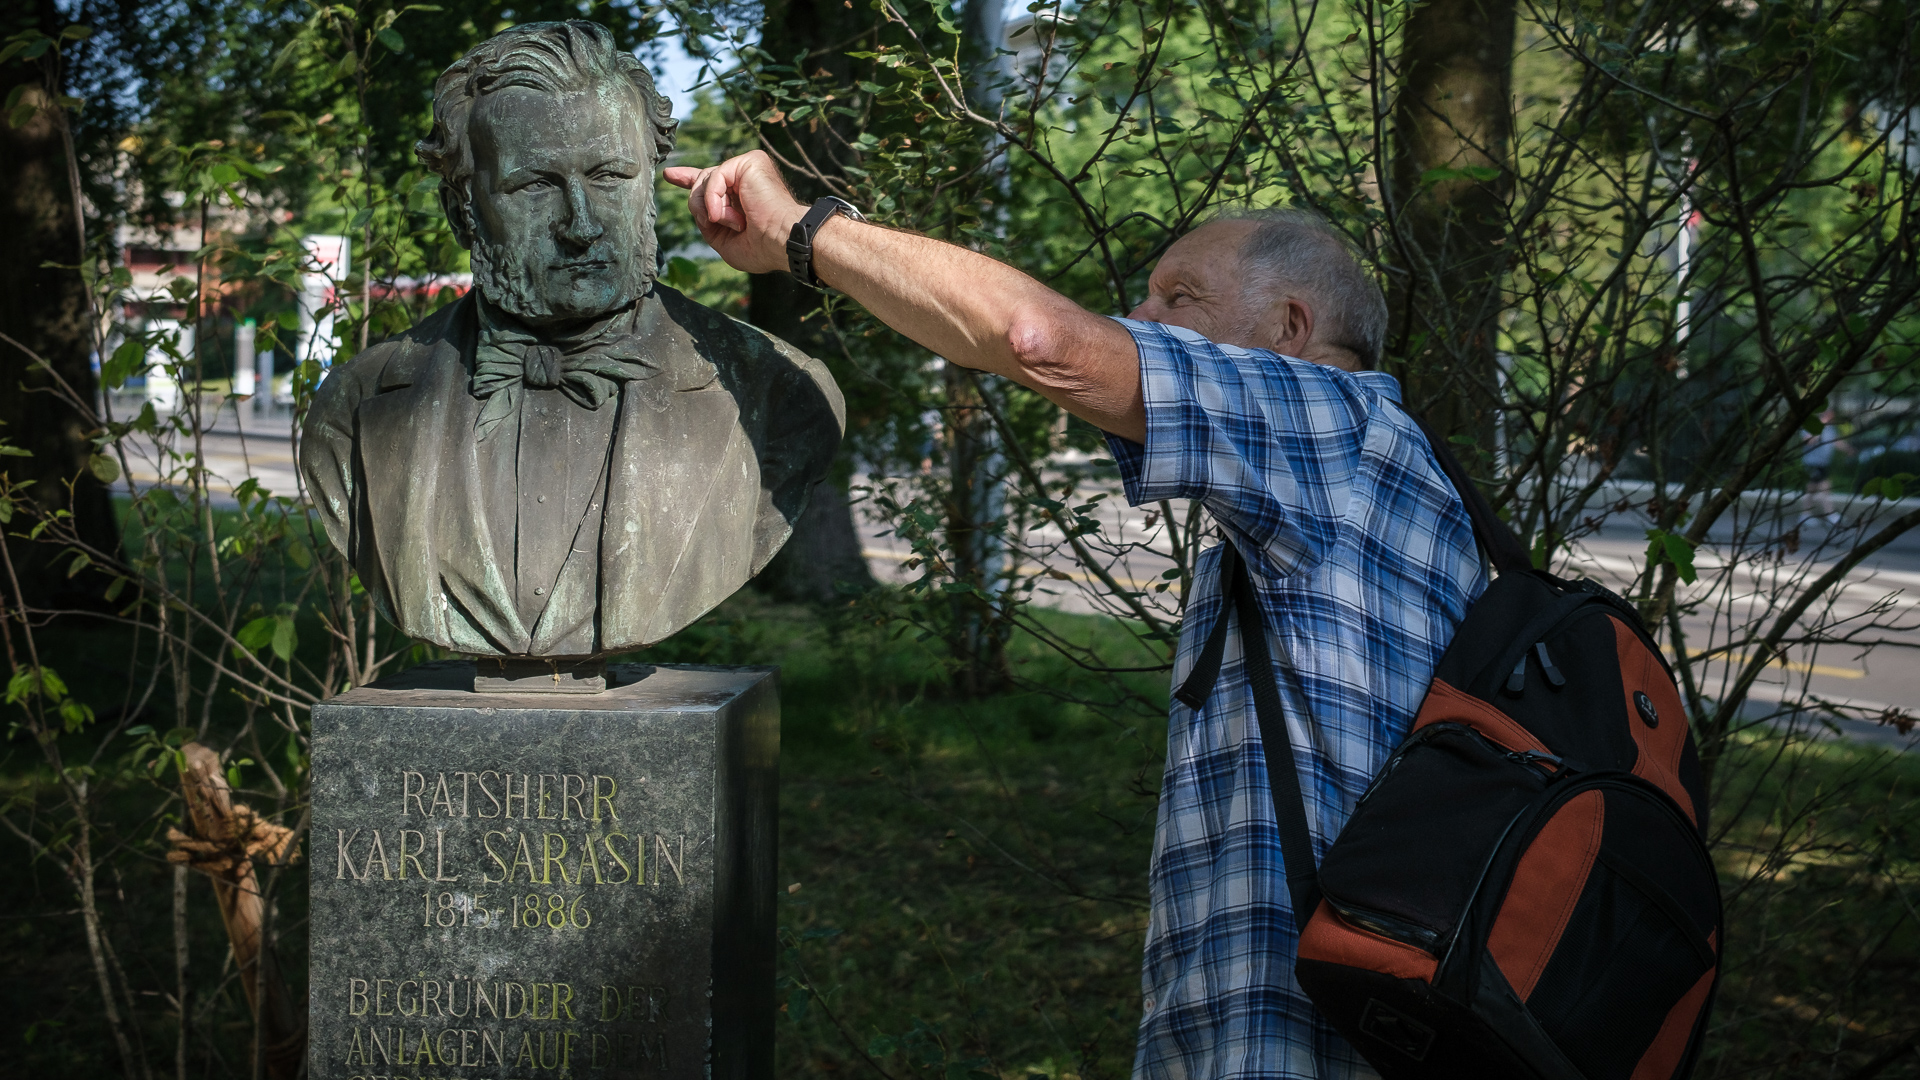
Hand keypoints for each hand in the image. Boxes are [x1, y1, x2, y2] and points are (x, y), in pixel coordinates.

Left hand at [662, 151, 807, 275]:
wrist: (783, 242)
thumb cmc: (763, 248)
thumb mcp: (724, 241)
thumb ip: (707, 222)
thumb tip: (697, 205)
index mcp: (738, 197)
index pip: (709, 182)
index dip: (688, 178)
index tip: (671, 175)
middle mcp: (742, 180)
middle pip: (701, 182)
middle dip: (699, 206)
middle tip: (718, 223)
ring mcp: (747, 169)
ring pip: (704, 179)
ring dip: (709, 208)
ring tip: (734, 224)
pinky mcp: (750, 162)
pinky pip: (714, 176)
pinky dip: (714, 199)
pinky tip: (725, 215)